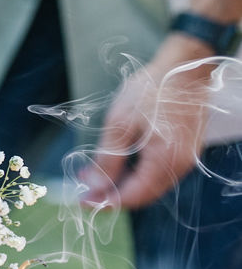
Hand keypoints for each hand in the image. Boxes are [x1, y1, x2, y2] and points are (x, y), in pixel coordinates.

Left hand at [82, 36, 215, 209]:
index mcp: (166, 161)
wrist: (185, 66)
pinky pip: (159, 170)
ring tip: (93, 177)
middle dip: (112, 195)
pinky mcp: (185, 148)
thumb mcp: (120, 123)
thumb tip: (95, 187)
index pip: (134, 196)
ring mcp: (186, 157)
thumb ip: (108, 159)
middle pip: (144, 193)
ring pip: (151, 183)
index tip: (82, 202)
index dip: (106, 202)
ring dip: (123, 184)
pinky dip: (136, 172)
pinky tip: (116, 165)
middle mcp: (181, 165)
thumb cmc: (152, 90)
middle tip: (84, 192)